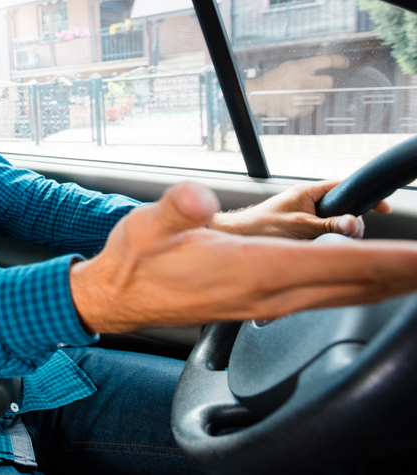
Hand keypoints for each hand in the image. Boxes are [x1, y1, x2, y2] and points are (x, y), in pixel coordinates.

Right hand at [70, 182, 416, 333]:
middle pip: (353, 286)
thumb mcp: (147, 225)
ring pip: (342, 297)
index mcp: (250, 269)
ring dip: (385, 285)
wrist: (117, 298)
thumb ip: (177, 208)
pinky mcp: (260, 305)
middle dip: (401, 275)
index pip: (335, 265)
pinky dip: (357, 290)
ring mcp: (266, 303)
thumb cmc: (135, 262)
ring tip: (415, 274)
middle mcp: (267, 292)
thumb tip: (197, 196)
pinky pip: (325, 300)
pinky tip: (364, 285)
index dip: (386, 259)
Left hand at [209, 180, 391, 239]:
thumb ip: (328, 225)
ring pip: (334, 223)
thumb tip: (356, 224)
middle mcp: (307, 201)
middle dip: (350, 223)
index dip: (365, 196)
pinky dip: (326, 240)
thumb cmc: (260, 227)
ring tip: (326, 243)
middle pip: (343, 208)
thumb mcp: (299, 226)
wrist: (236, 237)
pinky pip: (323, 233)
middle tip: (347, 236)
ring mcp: (304, 215)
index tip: (382, 208)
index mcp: (308, 192)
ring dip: (337, 234)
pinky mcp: (300, 228)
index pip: (344, 187)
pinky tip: (320, 249)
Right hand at [245, 54, 347, 117]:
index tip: (345, 62)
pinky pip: (311, 108)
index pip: (326, 61)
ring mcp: (299, 97)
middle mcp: (301, 81)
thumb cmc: (273, 80)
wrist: (256, 96)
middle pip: (329, 82)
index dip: (339, 61)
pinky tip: (294, 102)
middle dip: (325, 83)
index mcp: (298, 67)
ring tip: (300, 94)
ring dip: (314, 96)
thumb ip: (305, 67)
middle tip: (317, 84)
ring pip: (321, 97)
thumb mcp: (288, 67)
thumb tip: (325, 66)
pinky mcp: (297, 111)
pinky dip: (305, 106)